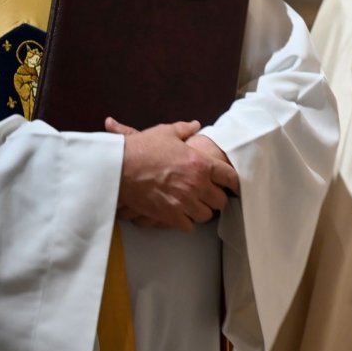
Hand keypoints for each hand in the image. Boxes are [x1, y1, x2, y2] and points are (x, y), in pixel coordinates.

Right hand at [108, 117, 238, 230]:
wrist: (118, 167)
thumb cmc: (143, 148)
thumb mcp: (166, 132)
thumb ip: (185, 129)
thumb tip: (195, 124)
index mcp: (201, 164)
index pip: (230, 177)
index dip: (233, 182)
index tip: (232, 185)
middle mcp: (197, 184)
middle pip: (220, 200)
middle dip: (216, 198)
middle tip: (209, 195)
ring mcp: (184, 202)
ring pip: (206, 215)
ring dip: (202, 210)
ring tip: (195, 205)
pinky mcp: (169, 215)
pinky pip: (188, 225)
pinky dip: (186, 221)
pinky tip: (181, 214)